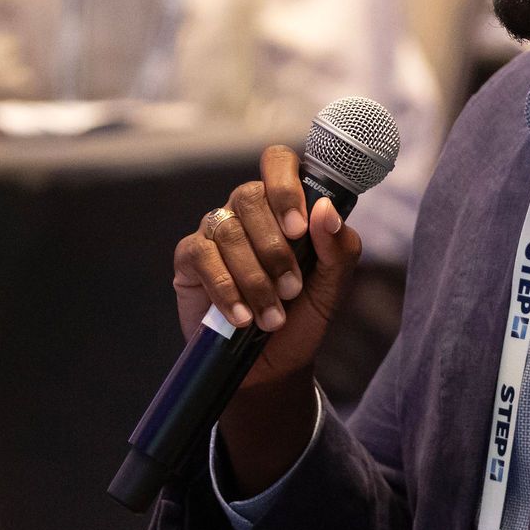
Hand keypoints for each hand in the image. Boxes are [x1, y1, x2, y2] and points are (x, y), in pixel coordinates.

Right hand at [171, 145, 362, 493]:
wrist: (273, 367)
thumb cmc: (303, 317)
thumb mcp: (333, 286)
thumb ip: (340, 248)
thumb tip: (325, 210)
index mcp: (285, 205)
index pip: (278, 162)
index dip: (285, 186)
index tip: (299, 228)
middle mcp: (247, 210)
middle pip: (250, 195)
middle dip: (274, 248)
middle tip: (292, 289)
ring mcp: (216, 231)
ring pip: (228, 228)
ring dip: (254, 277)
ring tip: (271, 316)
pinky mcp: (190, 260)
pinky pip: (201, 255)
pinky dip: (225, 288)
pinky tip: (241, 317)